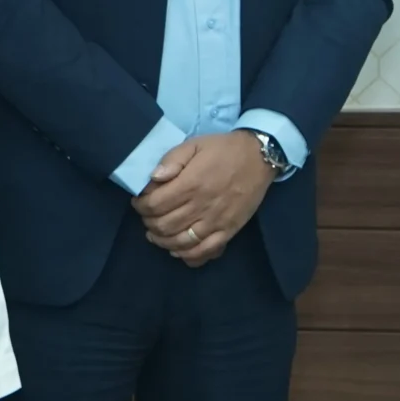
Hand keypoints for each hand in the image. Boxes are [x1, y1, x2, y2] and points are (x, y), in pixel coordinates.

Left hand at [134, 131, 272, 267]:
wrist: (260, 158)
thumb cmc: (223, 150)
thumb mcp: (195, 145)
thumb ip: (172, 160)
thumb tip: (153, 178)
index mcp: (191, 184)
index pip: (155, 204)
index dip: (141, 206)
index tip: (140, 202)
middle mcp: (201, 206)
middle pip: (164, 225)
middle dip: (149, 223)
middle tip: (147, 216)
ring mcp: (216, 221)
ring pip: (181, 242)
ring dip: (163, 241)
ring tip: (157, 234)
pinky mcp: (229, 231)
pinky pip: (205, 251)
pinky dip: (187, 255)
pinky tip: (178, 249)